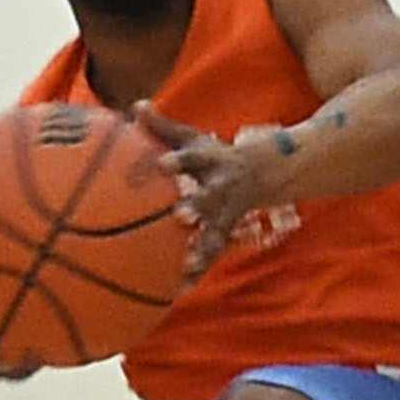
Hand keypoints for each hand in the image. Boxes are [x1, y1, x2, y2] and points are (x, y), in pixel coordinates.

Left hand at [132, 105, 296, 279]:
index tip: (162, 164)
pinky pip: (208, 257)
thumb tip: (134, 106)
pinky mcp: (224, 234)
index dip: (178, 161)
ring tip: (186, 269)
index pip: (192, 158)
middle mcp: (220, 189)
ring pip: (214, 234)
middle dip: (196, 208)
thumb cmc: (213, 155)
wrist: (264, 172)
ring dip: (201, 251)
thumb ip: (162, 126)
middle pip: (209, 199)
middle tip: (179, 217)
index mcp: (209, 161)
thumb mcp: (192, 138)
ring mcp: (226, 214)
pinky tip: (174, 293)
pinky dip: (194, 275)